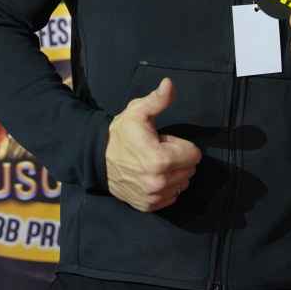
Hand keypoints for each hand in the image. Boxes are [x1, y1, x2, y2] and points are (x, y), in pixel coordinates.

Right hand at [106, 78, 201, 211]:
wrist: (96, 157)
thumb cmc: (120, 133)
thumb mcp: (138, 111)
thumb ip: (158, 100)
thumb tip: (169, 83)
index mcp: (161, 160)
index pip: (194, 154)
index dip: (179, 144)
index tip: (162, 141)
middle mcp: (159, 182)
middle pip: (190, 169)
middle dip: (177, 158)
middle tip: (156, 150)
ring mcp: (153, 196)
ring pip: (182, 184)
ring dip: (173, 173)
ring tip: (152, 163)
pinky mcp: (147, 206)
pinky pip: (171, 197)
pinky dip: (166, 187)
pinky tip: (150, 176)